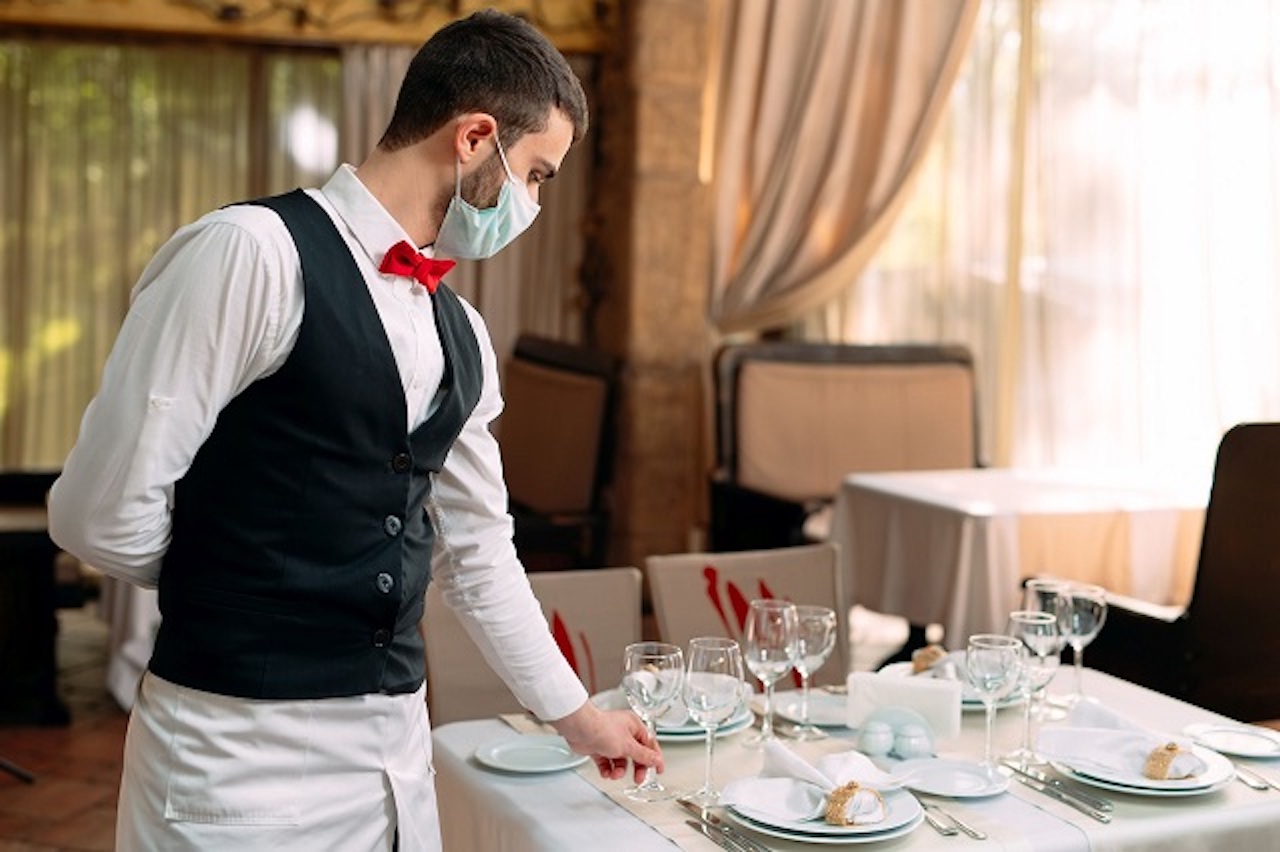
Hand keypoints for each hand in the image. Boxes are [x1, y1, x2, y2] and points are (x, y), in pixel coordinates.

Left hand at [549, 700, 663, 783]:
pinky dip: (607, 769)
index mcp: (634, 726)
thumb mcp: (628, 746)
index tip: (658, 770)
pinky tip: (606, 772)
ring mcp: (611, 740)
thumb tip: (656, 760)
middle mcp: (623, 732)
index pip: (649, 744)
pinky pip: (607, 763)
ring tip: (615, 774)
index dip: (654, 758)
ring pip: (621, 761)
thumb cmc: (602, 729)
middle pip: (636, 754)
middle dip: (636, 768)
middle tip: (637, 779)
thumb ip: (644, 756)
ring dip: (619, 770)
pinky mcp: (599, 748)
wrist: (580, 730)